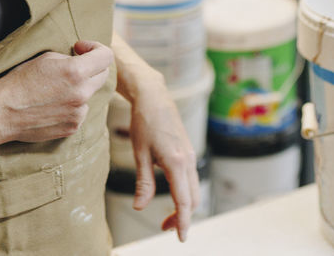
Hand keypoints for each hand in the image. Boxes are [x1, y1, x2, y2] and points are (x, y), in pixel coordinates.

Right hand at [0, 40, 112, 143]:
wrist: (2, 112)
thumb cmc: (20, 81)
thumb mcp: (45, 59)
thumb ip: (70, 58)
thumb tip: (82, 60)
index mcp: (75, 72)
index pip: (106, 56)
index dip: (96, 48)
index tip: (81, 49)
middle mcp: (81, 93)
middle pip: (103, 75)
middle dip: (92, 67)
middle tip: (75, 64)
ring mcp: (78, 113)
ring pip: (90, 94)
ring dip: (80, 88)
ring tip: (56, 89)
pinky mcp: (72, 127)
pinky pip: (80, 111)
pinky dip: (72, 105)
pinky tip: (52, 105)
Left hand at [125, 71, 199, 241]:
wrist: (154, 96)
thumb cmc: (144, 122)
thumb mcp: (139, 154)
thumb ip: (143, 182)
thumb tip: (140, 206)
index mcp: (175, 162)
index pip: (184, 200)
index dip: (183, 221)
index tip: (181, 237)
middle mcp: (187, 159)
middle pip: (193, 198)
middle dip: (183, 217)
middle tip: (165, 228)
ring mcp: (189, 155)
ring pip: (194, 189)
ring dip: (184, 206)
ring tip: (167, 217)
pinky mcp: (187, 151)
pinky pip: (191, 178)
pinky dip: (185, 192)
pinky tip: (173, 195)